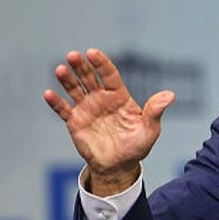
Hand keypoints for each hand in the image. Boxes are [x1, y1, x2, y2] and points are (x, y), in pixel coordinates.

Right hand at [43, 48, 174, 195]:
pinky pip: (63, 109)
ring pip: (74, 89)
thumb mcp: (149, 130)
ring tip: (60, 70)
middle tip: (72, 55)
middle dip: (80, 66)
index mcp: (118, 96)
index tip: (92, 53)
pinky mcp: (75, 122)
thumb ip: (155, 111)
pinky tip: (48, 94)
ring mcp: (87, 108)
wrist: (119, 166)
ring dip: (66, 79)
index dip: (101, 63)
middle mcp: (101, 98)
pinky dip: (55, 102)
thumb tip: (170, 95)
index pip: (109, 75)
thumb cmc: (137, 146)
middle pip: (89, 77)